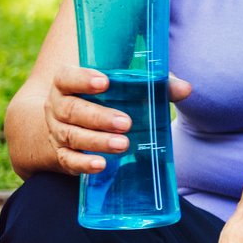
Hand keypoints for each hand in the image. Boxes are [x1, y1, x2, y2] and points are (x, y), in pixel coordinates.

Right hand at [42, 65, 190, 175]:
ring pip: (72, 135)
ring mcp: (57, 131)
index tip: (104, 81)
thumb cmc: (104, 99)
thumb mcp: (123, 88)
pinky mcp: (62, 154)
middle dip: (99, 117)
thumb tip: (185, 89)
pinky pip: (69, 160)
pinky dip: (83, 164)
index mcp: (68, 84)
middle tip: (126, 123)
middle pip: (72, 110)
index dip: (82, 79)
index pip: (67, 77)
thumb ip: (153, 85)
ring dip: (97, 141)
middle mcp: (58, 107)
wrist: (68, 124)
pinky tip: (101, 165)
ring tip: (123, 144)